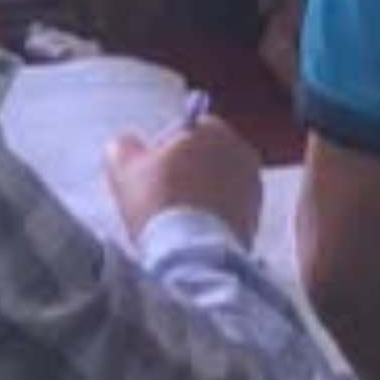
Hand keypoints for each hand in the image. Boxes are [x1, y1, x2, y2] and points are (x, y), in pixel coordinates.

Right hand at [107, 115, 262, 245]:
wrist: (192, 252)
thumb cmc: (159, 203)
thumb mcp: (124, 168)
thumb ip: (122, 146)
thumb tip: (124, 143)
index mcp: (212, 129)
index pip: (189, 127)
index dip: (168, 149)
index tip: (154, 171)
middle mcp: (240, 150)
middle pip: (207, 154)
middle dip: (189, 170)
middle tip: (164, 196)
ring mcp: (253, 184)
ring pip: (220, 182)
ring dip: (204, 193)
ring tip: (179, 217)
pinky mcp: (257, 214)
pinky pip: (230, 207)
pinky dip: (216, 214)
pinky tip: (196, 230)